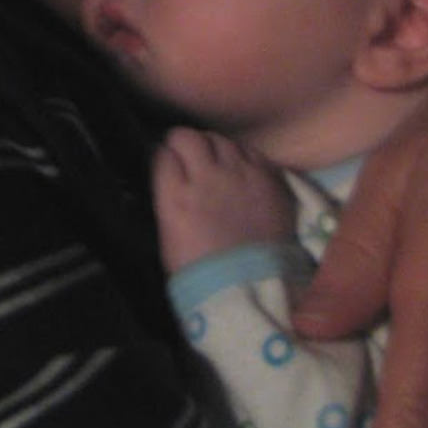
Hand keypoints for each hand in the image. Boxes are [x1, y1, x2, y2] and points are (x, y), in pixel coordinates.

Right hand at [152, 127, 296, 272]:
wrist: (251, 290)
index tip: (163, 160)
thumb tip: (169, 180)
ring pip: (219, 139)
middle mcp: (207, 178)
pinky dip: (239, 155)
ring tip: (212, 159)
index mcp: (176, 198)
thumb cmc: (202, 274)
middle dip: (181, 142)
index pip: (160, 154)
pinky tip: (238, 167)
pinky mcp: (268, 179)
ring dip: (211, 146)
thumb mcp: (169, 238)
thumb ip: (168, 200)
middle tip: (184, 153)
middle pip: (188, 137)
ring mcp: (240, 175)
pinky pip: (249, 150)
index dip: (160, 154)